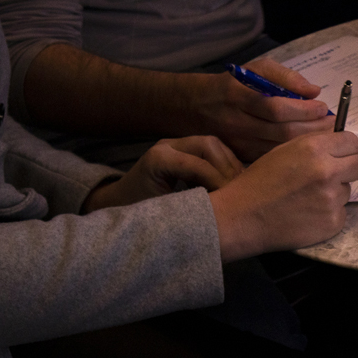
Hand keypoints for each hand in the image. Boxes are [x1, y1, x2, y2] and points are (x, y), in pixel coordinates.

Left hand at [82, 136, 243, 212]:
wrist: (119, 202)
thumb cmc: (137, 212)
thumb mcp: (161, 214)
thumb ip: (189, 207)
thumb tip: (222, 211)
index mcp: (158, 160)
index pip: (198, 164)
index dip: (219, 181)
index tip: (231, 202)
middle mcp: (167, 145)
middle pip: (209, 145)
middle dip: (228, 168)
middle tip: (238, 192)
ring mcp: (176, 143)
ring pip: (214, 144)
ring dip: (230, 165)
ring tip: (238, 187)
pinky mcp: (184, 148)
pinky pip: (213, 149)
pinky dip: (226, 164)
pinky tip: (232, 182)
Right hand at [190, 58, 332, 160]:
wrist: (193, 109)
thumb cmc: (233, 85)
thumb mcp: (255, 70)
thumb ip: (285, 77)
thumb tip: (313, 91)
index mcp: (237, 97)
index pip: (276, 108)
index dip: (303, 110)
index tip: (323, 108)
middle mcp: (236, 123)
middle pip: (281, 133)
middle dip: (312, 130)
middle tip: (332, 126)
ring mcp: (238, 144)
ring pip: (279, 150)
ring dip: (307, 145)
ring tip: (327, 138)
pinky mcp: (240, 157)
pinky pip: (272, 159)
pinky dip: (294, 156)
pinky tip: (309, 150)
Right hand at [209, 132, 357, 261]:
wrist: (242, 217)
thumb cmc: (259, 182)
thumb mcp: (284, 150)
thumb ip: (315, 145)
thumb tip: (339, 144)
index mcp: (314, 148)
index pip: (353, 141)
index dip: (347, 149)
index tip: (341, 155)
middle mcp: (327, 171)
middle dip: (350, 169)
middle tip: (333, 176)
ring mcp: (332, 198)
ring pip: (348, 190)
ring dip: (334, 193)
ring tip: (308, 199)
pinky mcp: (333, 222)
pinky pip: (341, 213)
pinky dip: (328, 214)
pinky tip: (307, 215)